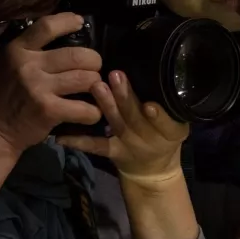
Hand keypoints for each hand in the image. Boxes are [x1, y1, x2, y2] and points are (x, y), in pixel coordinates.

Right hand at [0, 13, 103, 154]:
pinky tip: (91, 112)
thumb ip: (28, 48)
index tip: (80, 22)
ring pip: (85, 79)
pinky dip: (93, 111)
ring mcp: (39, 88)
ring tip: (92, 87)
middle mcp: (29, 66)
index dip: (68, 21)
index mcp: (17, 49)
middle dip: (94, 61)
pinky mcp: (48, 111)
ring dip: (95, 83)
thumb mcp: (6, 62)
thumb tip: (59, 32)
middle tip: (93, 67)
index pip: (47, 26)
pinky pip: (84, 108)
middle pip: (78, 55)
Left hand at [56, 70, 188, 185]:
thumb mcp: (177, 124)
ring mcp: (128, 145)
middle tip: (115, 76)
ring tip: (96, 87)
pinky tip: (62, 135)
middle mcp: (149, 138)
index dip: (158, 117)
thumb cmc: (164, 136)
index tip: (149, 104)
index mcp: (171, 131)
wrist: (153, 171)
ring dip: (106, 106)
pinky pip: (95, 146)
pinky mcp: (112, 152)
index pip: (168, 125)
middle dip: (125, 97)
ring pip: (116, 124)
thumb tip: (157, 67)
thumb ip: (170, 104)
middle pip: (136, 117)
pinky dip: (78, 140)